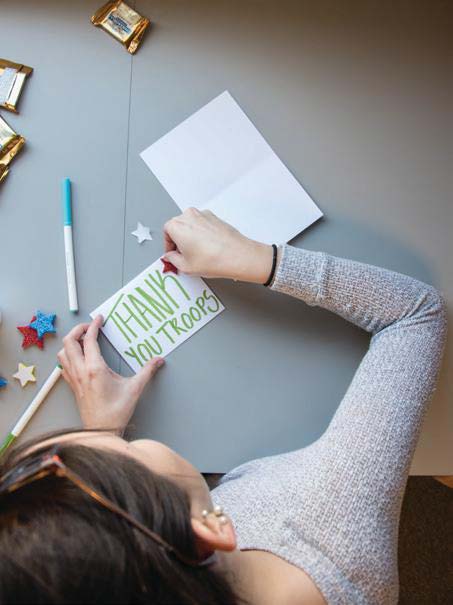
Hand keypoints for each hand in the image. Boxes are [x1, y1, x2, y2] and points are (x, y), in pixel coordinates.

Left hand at [57, 316, 163, 431]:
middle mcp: (80, 371)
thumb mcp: (135, 388)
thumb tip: (158, 360)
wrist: (102, 431)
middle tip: (90, 327)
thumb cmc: (116, 412)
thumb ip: (147, 371)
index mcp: (94, 369)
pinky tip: (78, 358)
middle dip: (78, 329)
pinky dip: (68, 356)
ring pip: (63, 353)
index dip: (94, 325)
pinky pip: (63, 366)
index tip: (100, 319)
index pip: (89, 339)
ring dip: (71, 343)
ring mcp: (74, 379)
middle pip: (69, 341)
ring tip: (83, 340)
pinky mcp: (73, 387)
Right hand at [163, 208, 273, 282]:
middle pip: (178, 226)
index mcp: (177, 225)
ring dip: (190, 237)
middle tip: (183, 255)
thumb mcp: (185, 266)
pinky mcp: (215, 218)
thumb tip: (171, 256)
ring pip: (191, 225)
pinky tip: (207, 248)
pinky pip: (203, 225)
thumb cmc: (214, 259)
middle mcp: (189, 216)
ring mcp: (203, 215)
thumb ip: (172, 259)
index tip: (172, 254)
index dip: (168, 246)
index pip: (166, 233)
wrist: (238, 256)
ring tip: (197, 253)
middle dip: (178, 240)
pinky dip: (202, 234)